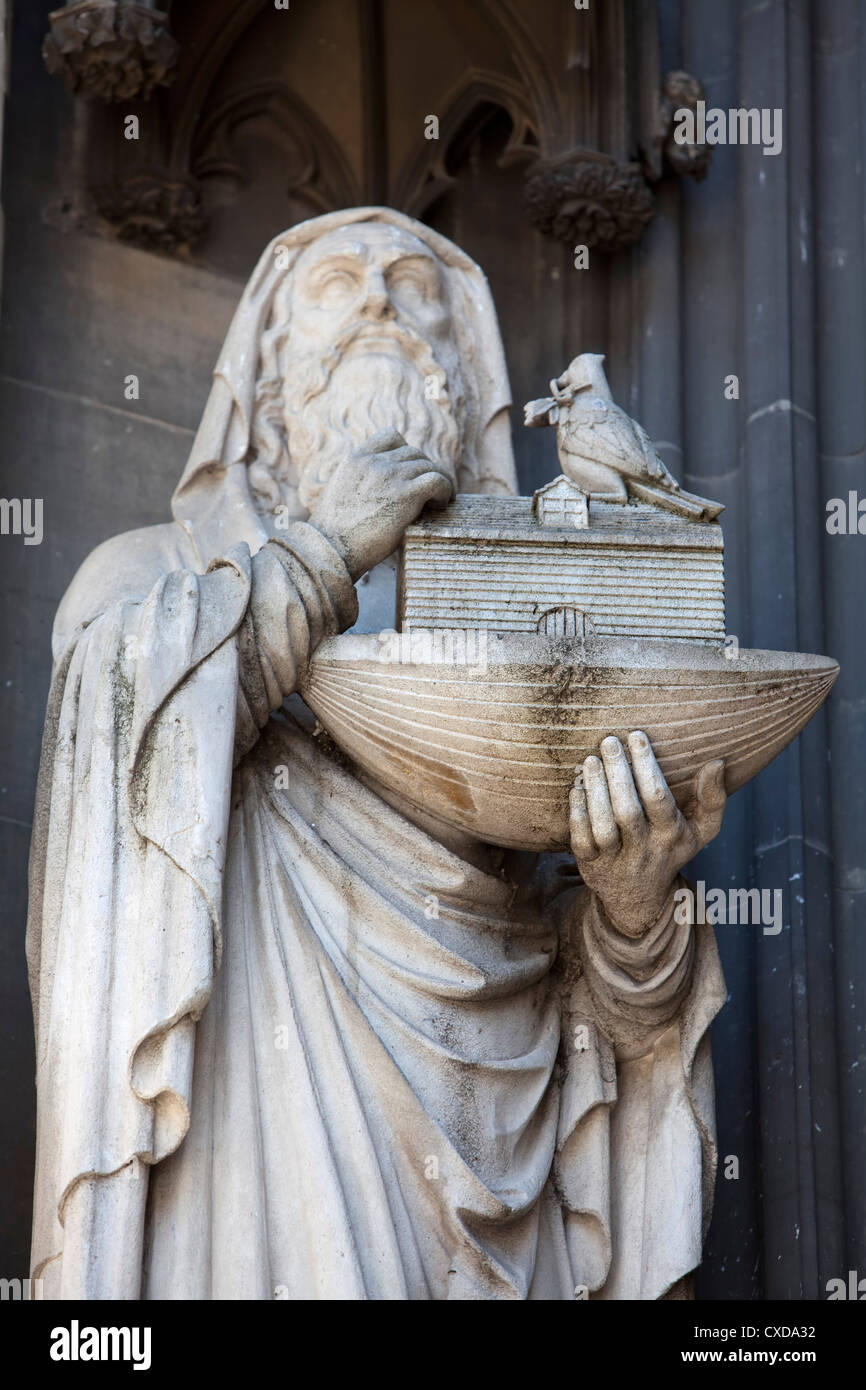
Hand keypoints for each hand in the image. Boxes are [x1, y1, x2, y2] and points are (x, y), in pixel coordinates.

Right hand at [308, 429, 452, 579]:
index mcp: (356, 458)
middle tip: (428, 492)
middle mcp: (375, 462)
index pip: (392, 437)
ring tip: (438, 501)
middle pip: (414, 453)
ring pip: (428, 466)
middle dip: (423, 471)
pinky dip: (445, 490)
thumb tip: (378, 489)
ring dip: (437, 482)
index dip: (406, 452)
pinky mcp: (406, 495)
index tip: (409, 472)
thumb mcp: (340, 493)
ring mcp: (391, 476)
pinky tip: (441, 504)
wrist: (333, 550)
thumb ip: (359, 481)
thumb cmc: (335, 533)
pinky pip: (438, 480)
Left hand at [569, 731, 725, 936]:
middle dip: (618, 772)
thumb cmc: (670, 850)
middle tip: (609, 741)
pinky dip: (577, 813)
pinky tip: (577, 788)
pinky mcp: (591, 866)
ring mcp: (615, 860)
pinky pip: (581, 840)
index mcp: (671, 836)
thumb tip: (716, 764)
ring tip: (591, 760)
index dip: (646, 766)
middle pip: (628, 810)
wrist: (641, 901)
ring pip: (603, 825)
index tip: (637, 736)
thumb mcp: (701, 832)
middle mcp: (644, 849)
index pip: (658, 798)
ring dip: (595, 790)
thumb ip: (713, 799)